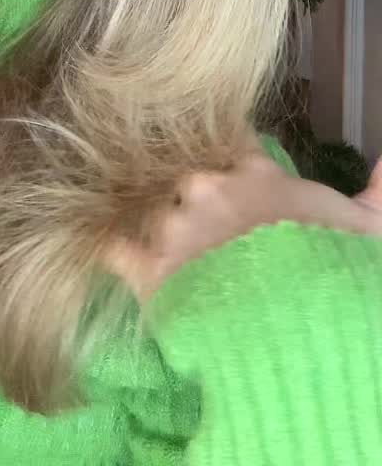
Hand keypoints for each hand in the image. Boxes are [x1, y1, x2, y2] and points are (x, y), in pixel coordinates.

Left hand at [104, 148, 381, 301]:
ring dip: (160, 229)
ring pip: (153, 213)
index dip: (228, 155)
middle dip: (193, 199)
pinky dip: (113, 250)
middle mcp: (207, 189)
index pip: (230, 142)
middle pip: (186, 180)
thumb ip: (378, 188)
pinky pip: (116, 250)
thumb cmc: (337, 268)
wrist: (301, 323)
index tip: (229, 165)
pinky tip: (111, 252)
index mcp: (255, 174)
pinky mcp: (151, 269)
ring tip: (169, 250)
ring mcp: (176, 227)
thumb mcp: (370, 226)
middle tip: (205, 226)